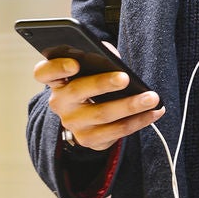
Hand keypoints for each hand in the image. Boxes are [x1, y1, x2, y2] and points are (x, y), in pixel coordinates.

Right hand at [34, 43, 162, 149]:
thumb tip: (113, 57)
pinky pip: (116, 132)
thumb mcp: (90, 70)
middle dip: (102, 83)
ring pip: (102, 115)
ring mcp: (73, 124)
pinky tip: (155, 112)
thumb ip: (97, 58)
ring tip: (152, 98)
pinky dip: (139, 121)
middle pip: (78, 91)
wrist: (88, 118)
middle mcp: (60, 103)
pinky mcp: (89, 140)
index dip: (56, 68)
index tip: (74, 64)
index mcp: (57, 81)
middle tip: (125, 77)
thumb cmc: (91, 84)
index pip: (44, 73)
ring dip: (130, 106)